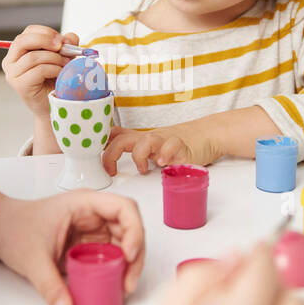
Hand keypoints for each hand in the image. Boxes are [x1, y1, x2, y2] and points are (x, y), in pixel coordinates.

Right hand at [0, 25, 78, 116]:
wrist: (54, 105)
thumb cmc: (55, 80)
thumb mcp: (62, 57)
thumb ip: (65, 45)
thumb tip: (69, 38)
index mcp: (18, 52)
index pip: (28, 32)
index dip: (46, 32)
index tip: (61, 40)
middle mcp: (10, 62)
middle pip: (23, 41)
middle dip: (45, 40)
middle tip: (62, 46)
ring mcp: (13, 75)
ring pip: (33, 57)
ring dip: (54, 58)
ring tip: (65, 65)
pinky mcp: (20, 86)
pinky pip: (38, 70)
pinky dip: (53, 69)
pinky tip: (60, 74)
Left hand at [0, 192, 144, 304]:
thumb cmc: (14, 228)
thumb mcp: (32, 259)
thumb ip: (50, 286)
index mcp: (83, 203)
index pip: (124, 208)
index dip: (134, 230)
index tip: (128, 254)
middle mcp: (93, 214)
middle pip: (130, 228)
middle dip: (135, 255)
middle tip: (128, 281)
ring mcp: (93, 229)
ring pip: (124, 243)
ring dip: (129, 265)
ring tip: (123, 287)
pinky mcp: (89, 245)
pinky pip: (111, 256)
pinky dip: (116, 270)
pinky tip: (113, 285)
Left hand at [102, 120, 220, 174]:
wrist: (208, 134)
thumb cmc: (179, 142)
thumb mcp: (152, 144)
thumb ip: (136, 149)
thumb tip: (112, 157)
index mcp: (141, 138)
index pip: (114, 135)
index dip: (100, 145)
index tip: (94, 160)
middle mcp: (150, 138)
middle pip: (122, 139)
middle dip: (111, 155)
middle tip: (111, 170)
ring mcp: (165, 141)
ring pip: (144, 141)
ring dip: (139, 156)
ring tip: (143, 169)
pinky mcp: (182, 147)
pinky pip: (172, 146)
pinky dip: (166, 154)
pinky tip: (164, 164)